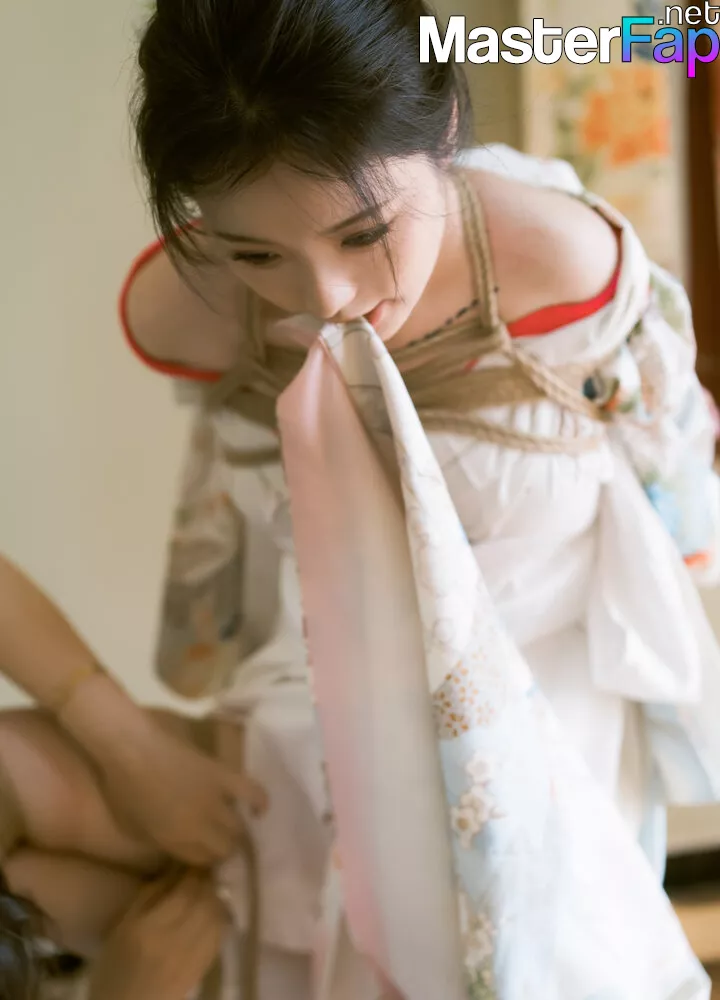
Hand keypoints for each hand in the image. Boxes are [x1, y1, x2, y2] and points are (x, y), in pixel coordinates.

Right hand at [87, 869, 228, 999]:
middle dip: (207, 881)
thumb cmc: (114, 966)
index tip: (194, 859)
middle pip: (205, 901)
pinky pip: (219, 936)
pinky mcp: (203, 969)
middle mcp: (176, 940)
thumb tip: (175, 868)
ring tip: (207, 889)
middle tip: (203, 870)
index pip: (186, 890)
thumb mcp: (122, 926)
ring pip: (216, 916)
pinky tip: (212, 912)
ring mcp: (193, 956)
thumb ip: (149, 895)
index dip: (195, 871)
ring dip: (215, 898)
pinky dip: (219, 918)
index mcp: (151, 928)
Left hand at [100, 718, 266, 865]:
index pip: (203, 861)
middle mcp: (200, 826)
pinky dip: (260, 802)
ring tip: (232, 829)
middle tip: (216, 842)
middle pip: (225, 848)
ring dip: (235, 831)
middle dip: (222, 849)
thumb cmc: (122, 789)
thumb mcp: (132, 828)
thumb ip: (160, 842)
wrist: (131, 748)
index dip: (204, 859)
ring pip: (238, 827)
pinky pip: (251, 792)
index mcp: (175, 841)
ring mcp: (214, 800)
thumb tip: (178, 847)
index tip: (202, 853)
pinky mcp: (222, 776)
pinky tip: (260, 811)